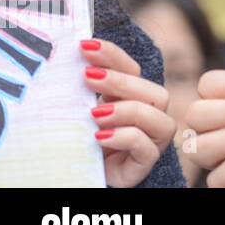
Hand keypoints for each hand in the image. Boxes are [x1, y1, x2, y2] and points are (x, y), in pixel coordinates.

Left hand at [82, 38, 176, 187]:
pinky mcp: (145, 163)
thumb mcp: (79, 112)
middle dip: (121, 81)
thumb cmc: (79, 142)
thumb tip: (65, 58)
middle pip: (154, 91)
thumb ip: (83, 90)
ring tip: (94, 113)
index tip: (84, 46)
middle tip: (87, 76)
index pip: (133, 69)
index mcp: (132, 97)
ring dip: (127, 110)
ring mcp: (151, 139)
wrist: (78, 178)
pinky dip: (125, 137)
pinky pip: (146, 147)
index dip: (113, 55)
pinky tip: (100, 137)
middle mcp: (149, 115)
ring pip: (158, 117)